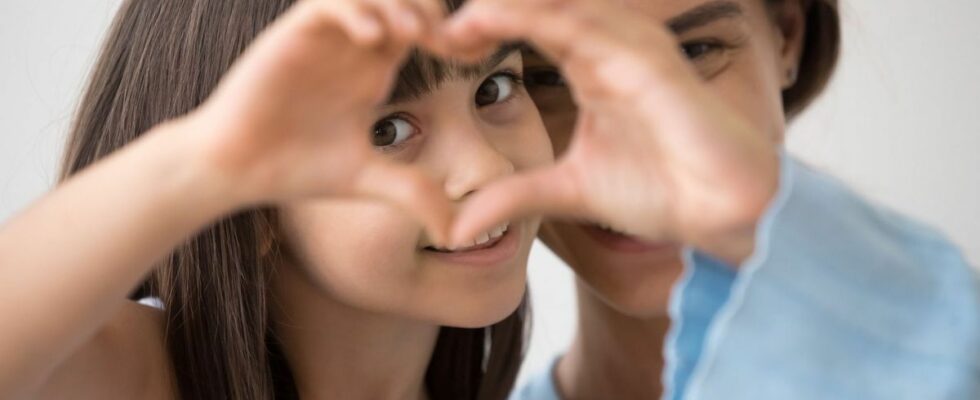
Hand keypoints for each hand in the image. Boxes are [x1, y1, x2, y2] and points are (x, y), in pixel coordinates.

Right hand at [179, 0, 452, 241]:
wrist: (235, 168)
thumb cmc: (296, 168)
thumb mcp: (369, 180)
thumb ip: (414, 193)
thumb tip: (458, 234)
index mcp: (376, 69)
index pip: (426, 29)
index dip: (457, 36)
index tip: (479, 55)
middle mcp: (354, 45)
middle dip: (433, 10)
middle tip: (447, 40)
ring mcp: (325, 37)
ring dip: (398, 3)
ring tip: (414, 34)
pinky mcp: (292, 34)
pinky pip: (328, 2)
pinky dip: (355, 10)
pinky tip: (372, 40)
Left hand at [441, 0, 780, 262]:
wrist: (721, 212)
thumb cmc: (658, 190)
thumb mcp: (566, 192)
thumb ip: (514, 196)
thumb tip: (455, 227)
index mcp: (590, 66)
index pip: (529, 28)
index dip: (481, 30)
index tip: (433, 44)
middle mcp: (610, 48)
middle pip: (539, 8)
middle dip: (486, 12)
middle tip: (428, 22)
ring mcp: (633, 49)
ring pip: (562, 7)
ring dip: (509, 8)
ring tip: (459, 20)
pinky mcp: (652, 62)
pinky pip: (593, 27)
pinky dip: (548, 18)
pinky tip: (502, 17)